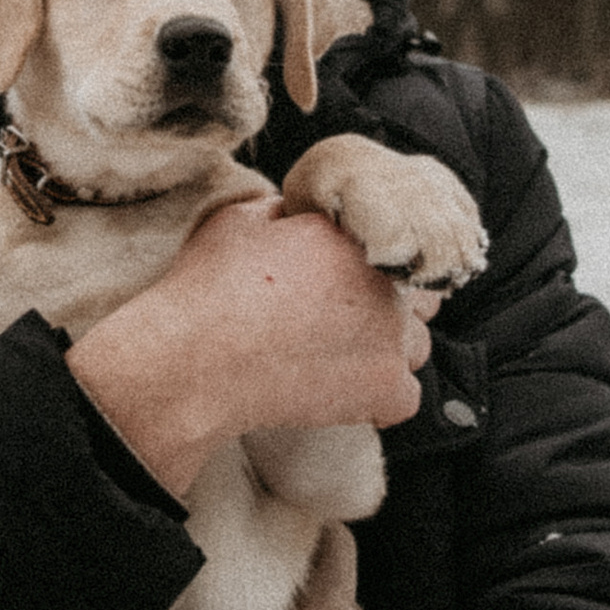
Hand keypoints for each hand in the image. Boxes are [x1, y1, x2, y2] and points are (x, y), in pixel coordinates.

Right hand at [69, 199, 428, 500]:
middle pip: (410, 296)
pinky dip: (380, 397)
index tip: (340, 284)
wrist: (195, 362)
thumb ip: (287, 212)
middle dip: (382, 306)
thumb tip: (301, 216)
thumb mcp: (240, 221)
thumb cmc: (208, 290)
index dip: (365, 267)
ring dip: (386, 350)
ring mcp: (392, 335)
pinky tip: (343, 392)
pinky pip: (406, 395)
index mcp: (352, 234)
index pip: (390, 245)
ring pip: (415, 344)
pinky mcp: (386, 388)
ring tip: (335, 358)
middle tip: (335, 322)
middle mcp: (383, 280)